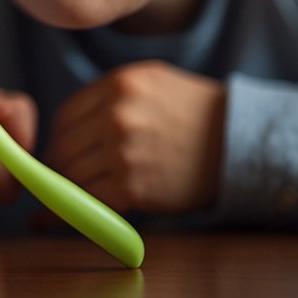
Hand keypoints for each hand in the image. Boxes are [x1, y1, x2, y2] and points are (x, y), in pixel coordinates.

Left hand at [41, 60, 225, 217]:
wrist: (238, 142)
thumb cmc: (193, 112)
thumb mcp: (151, 82)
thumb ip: (108, 95)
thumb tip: (64, 125)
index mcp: (119, 84)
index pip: (65, 116)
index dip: (59, 138)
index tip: (63, 151)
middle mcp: (117, 115)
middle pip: (63, 148)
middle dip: (60, 166)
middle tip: (64, 179)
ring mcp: (123, 152)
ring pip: (71, 176)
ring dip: (68, 190)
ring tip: (73, 195)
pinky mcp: (132, 187)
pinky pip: (88, 201)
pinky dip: (75, 211)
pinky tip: (64, 215)